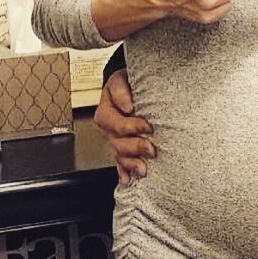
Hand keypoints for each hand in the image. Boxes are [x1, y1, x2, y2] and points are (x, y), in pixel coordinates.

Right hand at [94, 69, 154, 184]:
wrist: (129, 83)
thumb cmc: (127, 81)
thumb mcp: (120, 79)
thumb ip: (121, 90)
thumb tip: (128, 106)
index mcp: (106, 111)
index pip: (115, 124)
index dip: (131, 127)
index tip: (148, 126)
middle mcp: (108, 128)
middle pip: (117, 143)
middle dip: (135, 147)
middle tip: (151, 149)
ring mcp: (114, 139)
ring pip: (119, 155)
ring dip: (131, 163)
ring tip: (143, 169)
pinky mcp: (121, 146)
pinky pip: (120, 162)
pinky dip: (124, 172)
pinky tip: (127, 179)